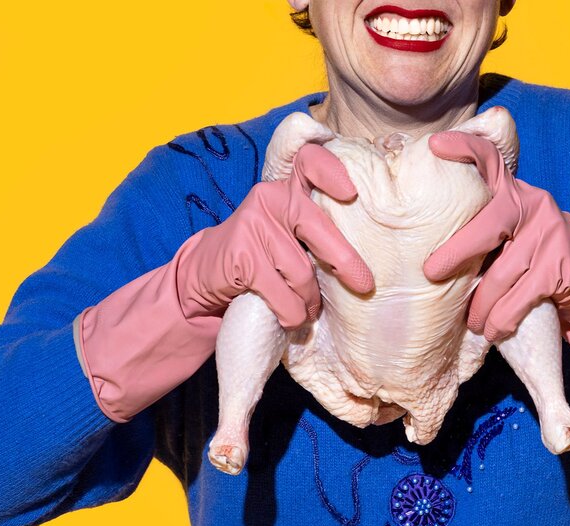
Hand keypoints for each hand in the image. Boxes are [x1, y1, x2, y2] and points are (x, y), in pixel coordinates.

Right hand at [179, 143, 373, 328]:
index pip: (310, 163)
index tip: (350, 193)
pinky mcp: (244, 257)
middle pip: (320, 231)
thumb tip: (361, 267)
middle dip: (345, 262)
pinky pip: (283, 295)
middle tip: (364, 285)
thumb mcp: (286, 232)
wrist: (205, 274)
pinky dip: (292, 313)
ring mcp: (254, 226)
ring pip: (303, 274)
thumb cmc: (260, 255)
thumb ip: (314, 234)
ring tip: (309, 310)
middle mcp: (271, 199)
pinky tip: (291, 318)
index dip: (332, 172)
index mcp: (287, 189)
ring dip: (310, 301)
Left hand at [422, 131, 569, 340]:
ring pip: (501, 273)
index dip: (464, 148)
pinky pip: (520, 297)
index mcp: (515, 192)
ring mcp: (550, 234)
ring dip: (480, 305)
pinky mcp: (561, 267)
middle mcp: (534, 205)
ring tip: (471, 322)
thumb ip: (484, 228)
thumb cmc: (534, 260)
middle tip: (430, 273)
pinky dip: (502, 319)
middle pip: (488, 224)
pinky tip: (492, 331)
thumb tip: (426, 254)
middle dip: (457, 251)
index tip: (436, 145)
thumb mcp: (512, 233)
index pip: (490, 159)